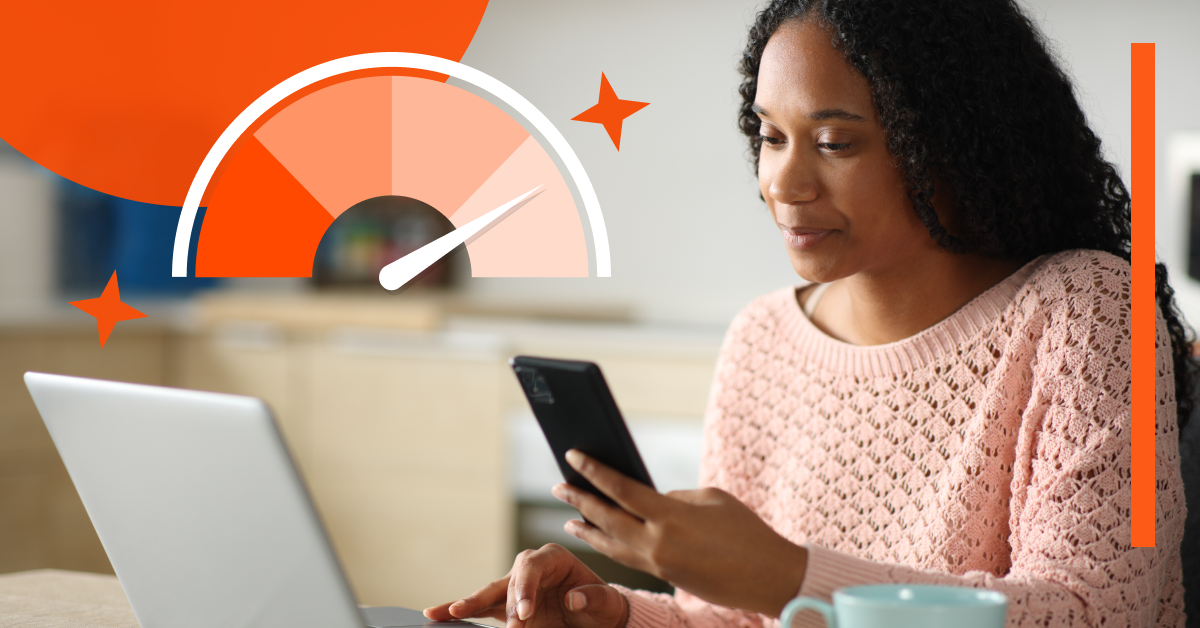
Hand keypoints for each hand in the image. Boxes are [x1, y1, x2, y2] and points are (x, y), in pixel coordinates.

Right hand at [423, 543, 629, 627]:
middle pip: (508, 580)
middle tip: (512, 627)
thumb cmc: (603, 606)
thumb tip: (573, 598)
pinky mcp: (508, 606)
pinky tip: (438, 614)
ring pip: (489, 593)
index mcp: (553, 557)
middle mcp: (531, 568)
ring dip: (469, 605)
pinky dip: (462, 611)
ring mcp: (516, 587)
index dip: (525, 588)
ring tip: (444, 614)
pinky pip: (482, 608)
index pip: (532, 566)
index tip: (525, 614)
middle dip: (504, 603)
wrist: (598, 620)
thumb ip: (594, 597)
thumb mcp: (608, 602)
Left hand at [552, 449, 806, 616]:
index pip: (620, 489)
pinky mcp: (666, 577)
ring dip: (588, 530)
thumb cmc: (746, 530)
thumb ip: (673, 498)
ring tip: (570, 518)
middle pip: (606, 519)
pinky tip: (601, 538)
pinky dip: (609, 547)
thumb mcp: (710, 498)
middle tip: (559, 487)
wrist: (769, 576)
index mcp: (669, 516)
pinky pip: (628, 558)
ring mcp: (659, 564)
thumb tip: (648, 501)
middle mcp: (657, 543)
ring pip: (611, 545)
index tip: (573, 456)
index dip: (593, 471)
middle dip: (580, 501)